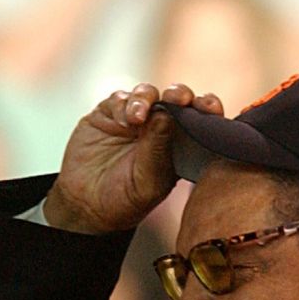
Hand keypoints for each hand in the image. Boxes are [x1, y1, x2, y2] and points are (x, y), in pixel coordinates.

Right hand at [43, 82, 225, 233]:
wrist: (86, 206)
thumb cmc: (125, 200)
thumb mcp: (146, 182)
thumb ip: (156, 150)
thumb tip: (165, 115)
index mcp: (180, 145)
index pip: (200, 119)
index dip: (207, 109)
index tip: (211, 109)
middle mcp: (160, 126)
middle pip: (176, 99)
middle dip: (179, 93)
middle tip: (178, 98)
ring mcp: (134, 118)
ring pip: (147, 93)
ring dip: (146, 98)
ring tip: (138, 116)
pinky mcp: (108, 113)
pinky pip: (120, 99)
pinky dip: (123, 104)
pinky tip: (123, 119)